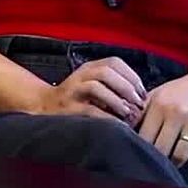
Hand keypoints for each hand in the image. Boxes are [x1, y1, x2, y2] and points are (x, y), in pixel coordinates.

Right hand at [32, 57, 147, 123]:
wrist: (45, 107)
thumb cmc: (77, 100)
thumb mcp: (93, 86)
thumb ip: (114, 87)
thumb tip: (142, 99)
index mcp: (89, 68)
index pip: (114, 62)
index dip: (132, 76)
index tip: (143, 93)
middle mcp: (80, 75)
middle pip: (106, 71)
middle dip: (127, 87)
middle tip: (139, 104)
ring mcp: (72, 90)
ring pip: (96, 86)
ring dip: (116, 99)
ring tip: (128, 113)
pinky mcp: (69, 108)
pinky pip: (90, 109)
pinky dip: (108, 117)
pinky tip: (118, 125)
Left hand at [137, 64, 187, 166]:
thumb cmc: (179, 91)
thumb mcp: (157, 95)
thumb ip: (142, 112)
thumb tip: (124, 130)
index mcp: (159, 104)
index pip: (145, 136)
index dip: (142, 148)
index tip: (141, 153)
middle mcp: (176, 112)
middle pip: (162, 147)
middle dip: (158, 158)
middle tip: (157, 161)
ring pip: (181, 153)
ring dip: (176, 161)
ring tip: (173, 159)